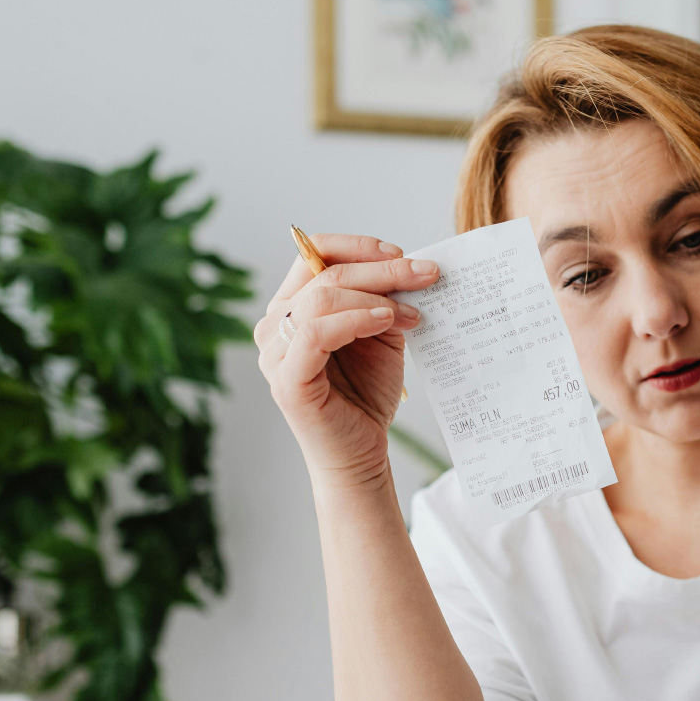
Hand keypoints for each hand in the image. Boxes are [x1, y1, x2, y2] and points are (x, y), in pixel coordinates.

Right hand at [255, 234, 438, 487]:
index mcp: (291, 307)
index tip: (402, 254)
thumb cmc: (367, 393)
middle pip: (323, 274)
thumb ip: (384, 299)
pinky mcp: (287, 379)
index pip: (313, 254)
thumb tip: (410, 266)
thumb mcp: (380, 334)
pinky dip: (355, 319)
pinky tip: (386, 321)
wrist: (363, 452)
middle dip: (381, 269)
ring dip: (373, 296)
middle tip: (425, 275)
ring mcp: (275, 353)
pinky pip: (315, 333)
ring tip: (409, 312)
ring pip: (319, 299)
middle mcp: (274, 325)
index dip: (357, 247)